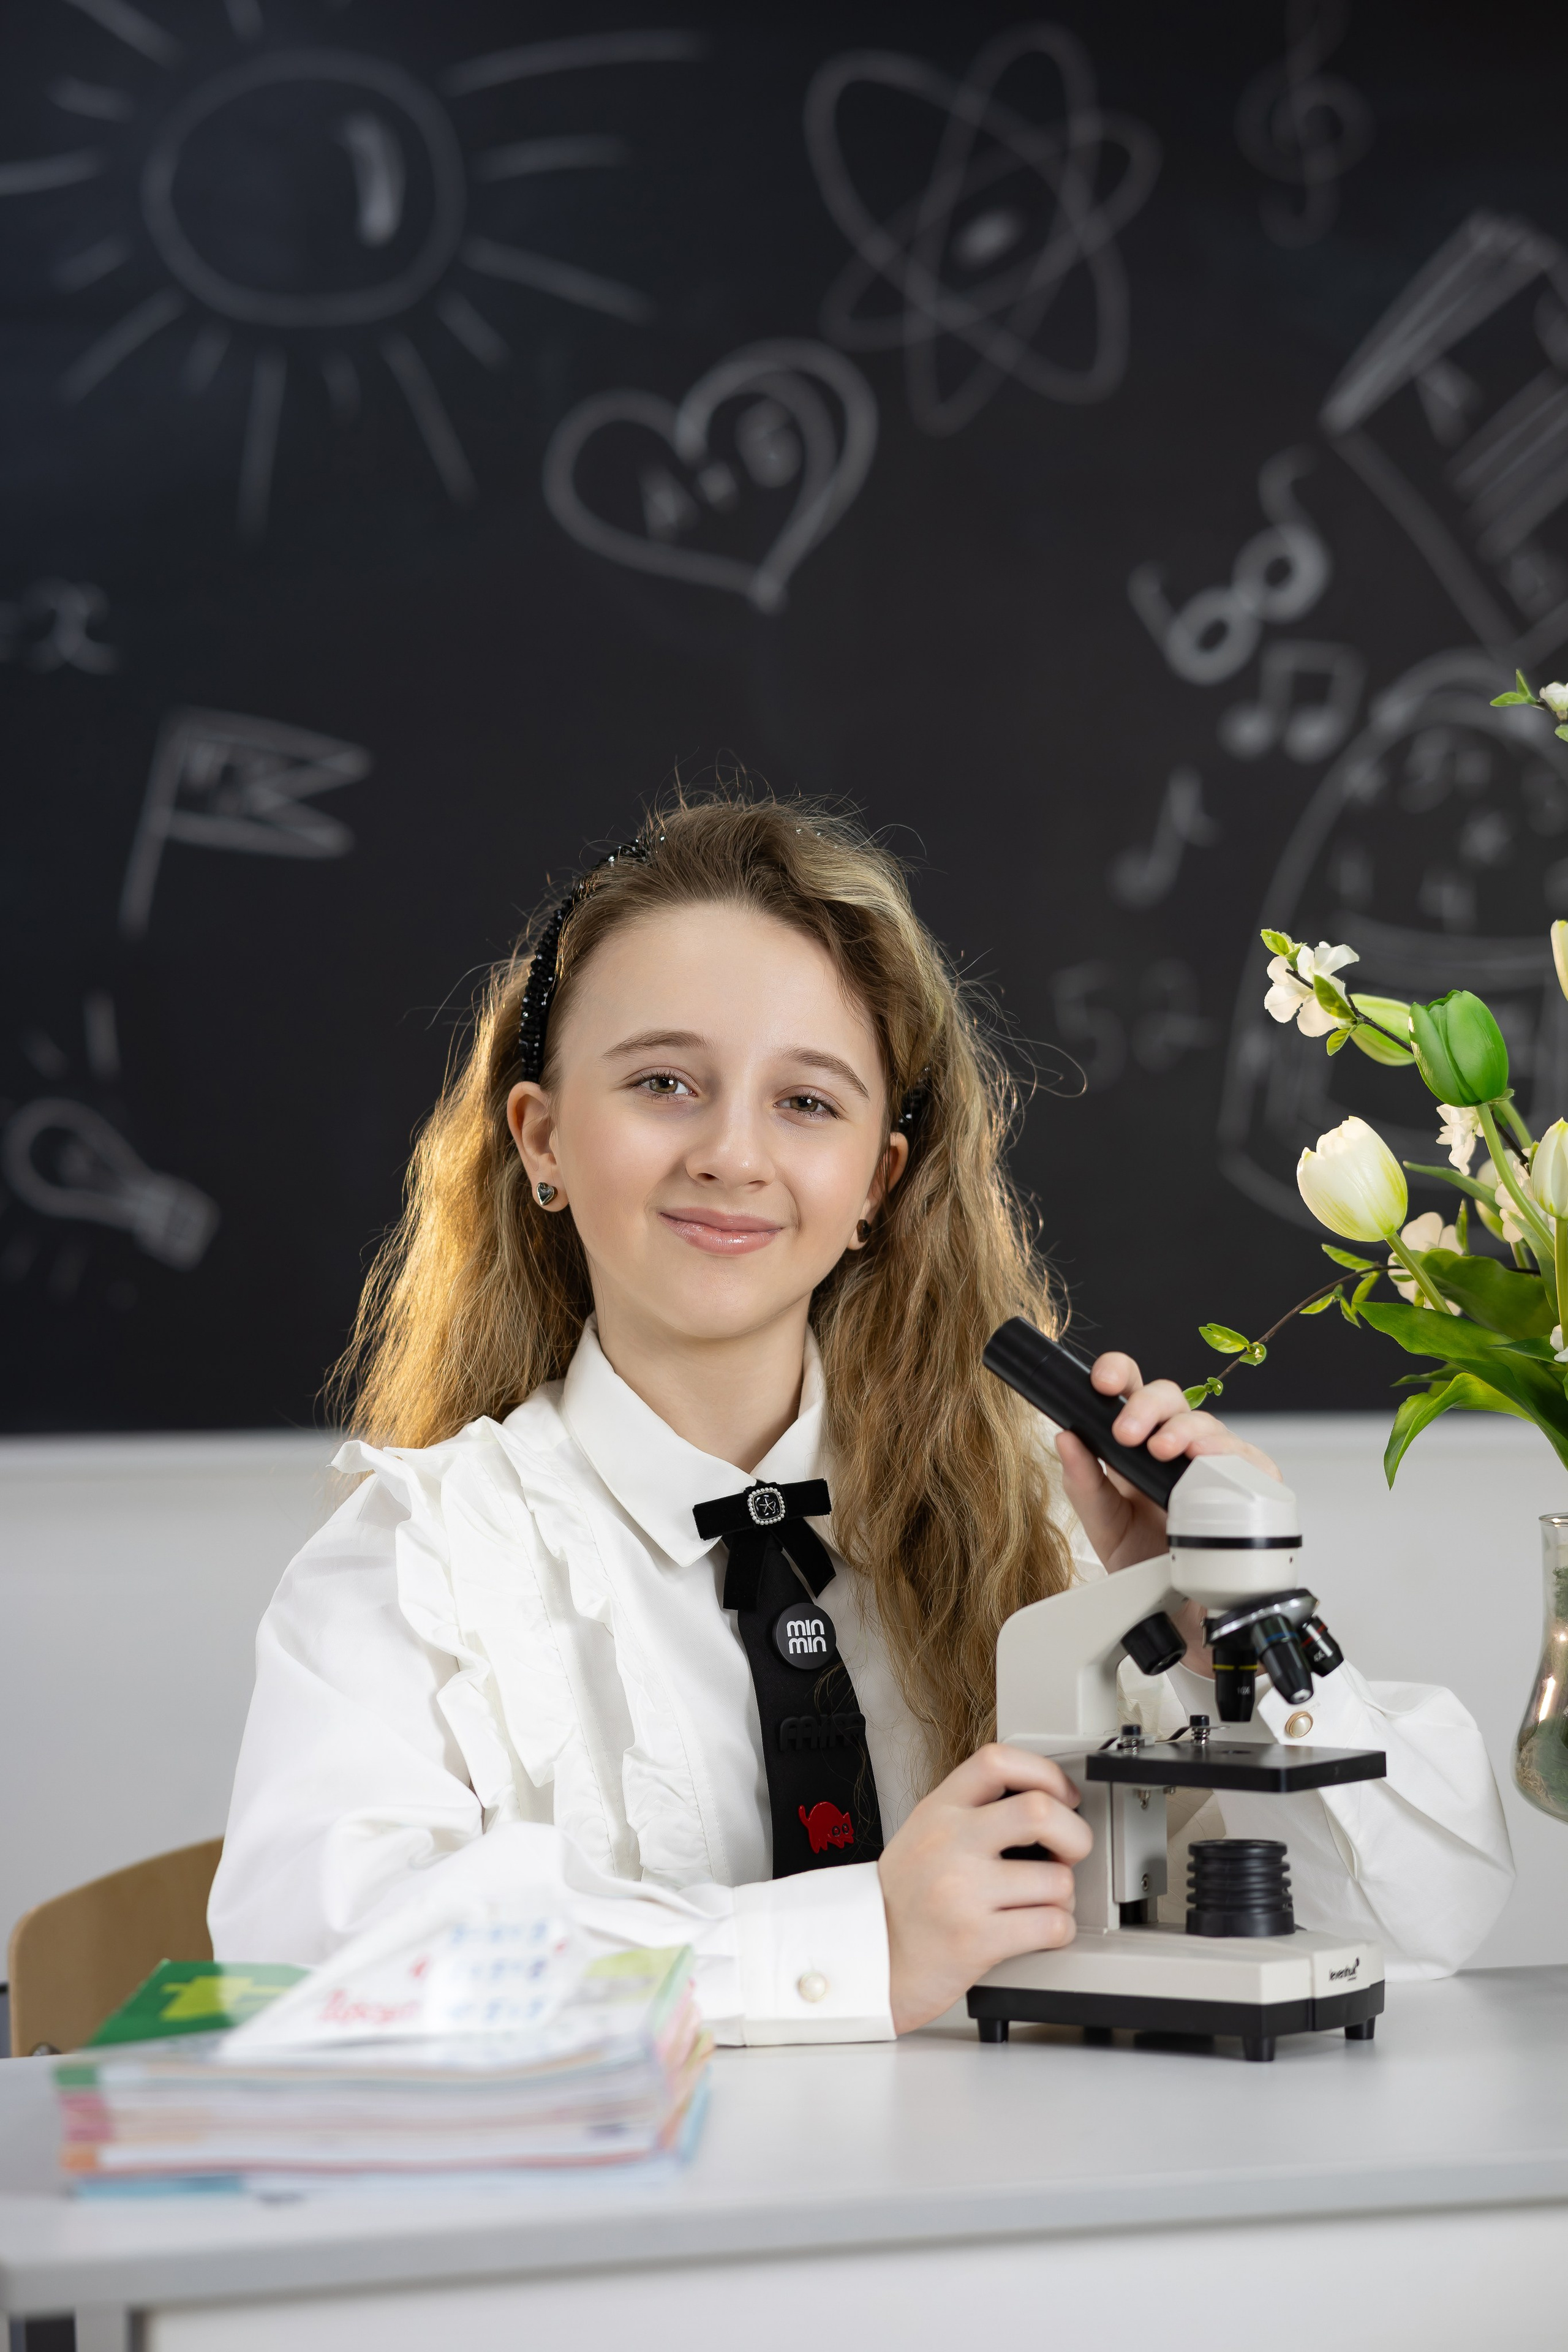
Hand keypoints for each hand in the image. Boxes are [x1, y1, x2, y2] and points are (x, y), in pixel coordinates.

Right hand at [877, 1744, 1090, 2033]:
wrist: (867, 1961)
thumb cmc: (901, 1902)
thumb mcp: (921, 1835)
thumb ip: (969, 1812)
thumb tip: (1040, 1801)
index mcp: (937, 1811)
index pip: (998, 1761)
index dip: (1045, 1772)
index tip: (1063, 1795)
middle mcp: (949, 1843)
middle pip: (1039, 1810)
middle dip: (1074, 1833)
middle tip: (1070, 1851)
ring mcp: (962, 1891)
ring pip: (1056, 1879)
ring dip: (1065, 1896)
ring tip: (1044, 1902)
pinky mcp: (977, 1939)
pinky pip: (1052, 1925)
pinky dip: (1060, 1930)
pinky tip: (1040, 1930)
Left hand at [1054, 1353, 1282, 1667]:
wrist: (1174, 1611)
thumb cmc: (1141, 1559)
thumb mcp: (1102, 1522)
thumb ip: (1082, 1482)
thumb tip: (1064, 1438)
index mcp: (1138, 1441)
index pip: (1130, 1389)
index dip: (1118, 1373)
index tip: (1101, 1382)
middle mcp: (1177, 1445)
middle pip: (1170, 1397)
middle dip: (1147, 1407)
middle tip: (1127, 1433)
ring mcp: (1214, 1464)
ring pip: (1208, 1424)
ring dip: (1185, 1431)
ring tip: (1164, 1451)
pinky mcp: (1248, 1488)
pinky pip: (1250, 1461)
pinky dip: (1232, 1458)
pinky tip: (1211, 1464)